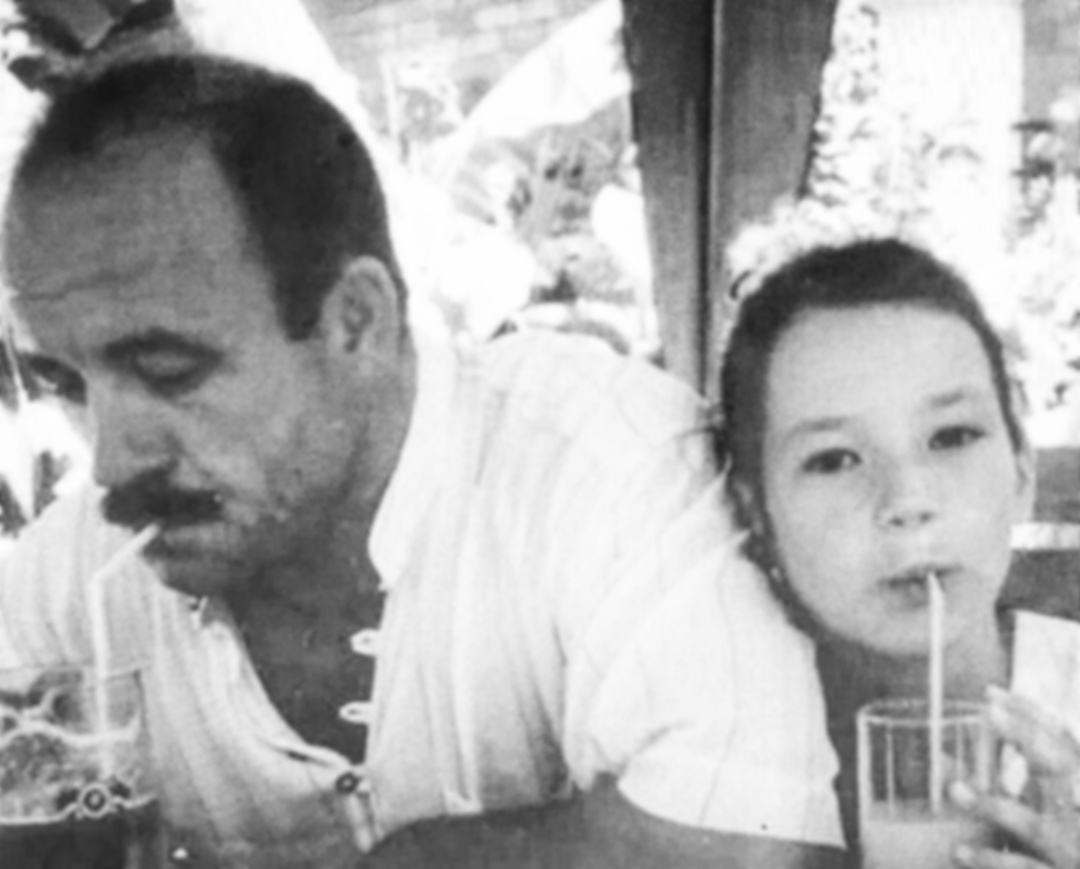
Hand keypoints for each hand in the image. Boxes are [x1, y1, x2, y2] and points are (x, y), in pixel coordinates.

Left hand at [951, 687, 1079, 868]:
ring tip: (954, 788)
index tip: (990, 694)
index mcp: (1079, 788)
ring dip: (994, 805)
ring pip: (1033, 825)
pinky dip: (990, 859)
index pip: (1062, 743)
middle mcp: (1079, 815)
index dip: (1030, 715)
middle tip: (992, 713)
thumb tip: (960, 740)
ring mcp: (1070, 851)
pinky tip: (957, 849)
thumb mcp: (1054, 801)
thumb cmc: (1067, 838)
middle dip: (1030, 740)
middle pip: (1058, 772)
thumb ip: (1024, 773)